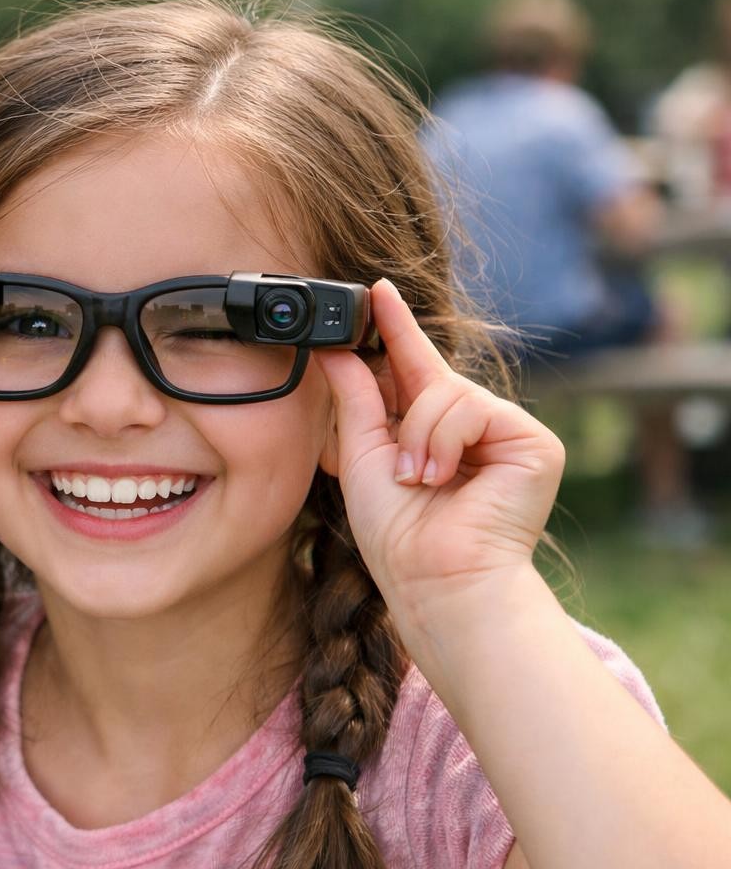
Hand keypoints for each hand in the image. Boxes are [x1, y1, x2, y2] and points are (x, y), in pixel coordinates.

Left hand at [313, 280, 565, 632]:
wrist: (433, 579)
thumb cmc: (398, 533)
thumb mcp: (361, 454)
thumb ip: (354, 398)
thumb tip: (334, 349)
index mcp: (432, 428)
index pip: (413, 364)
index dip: (395, 326)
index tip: (376, 289)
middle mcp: (473, 424)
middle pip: (430, 376)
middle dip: (404, 418)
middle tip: (404, 472)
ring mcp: (506, 431)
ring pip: (446, 392)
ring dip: (419, 439)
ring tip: (421, 482)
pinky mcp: (533, 442)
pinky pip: (471, 407)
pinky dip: (443, 442)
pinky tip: (444, 479)